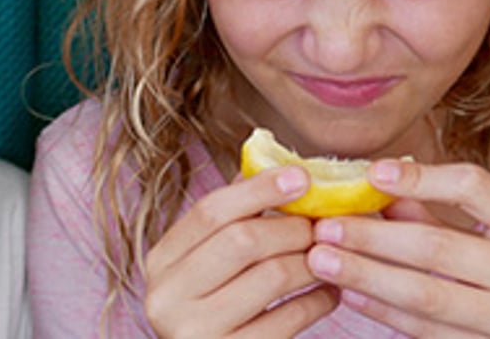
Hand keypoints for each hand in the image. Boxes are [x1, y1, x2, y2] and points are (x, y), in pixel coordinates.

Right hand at [143, 166, 338, 337]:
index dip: (258, 188)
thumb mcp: (208, 264)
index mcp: (160, 262)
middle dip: (291, 228)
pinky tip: (329, 293)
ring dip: (310, 261)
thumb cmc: (216, 310)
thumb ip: (232, 219)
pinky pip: (288, 320)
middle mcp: (167, 297)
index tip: (302, 178)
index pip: (209, 211)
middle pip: (241, 240)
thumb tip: (276, 166)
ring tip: (329, 256)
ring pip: (270, 277)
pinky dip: (317, 301)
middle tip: (323, 226)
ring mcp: (194, 333)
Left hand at [306, 159, 489, 338]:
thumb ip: (444, 214)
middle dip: (372, 236)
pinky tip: (351, 293)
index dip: (419, 177)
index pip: (474, 188)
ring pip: (426, 296)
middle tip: (324, 226)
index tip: (372, 173)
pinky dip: (385, 312)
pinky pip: (428, 333)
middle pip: (438, 248)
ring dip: (367, 276)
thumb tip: (381, 186)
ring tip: (323, 260)